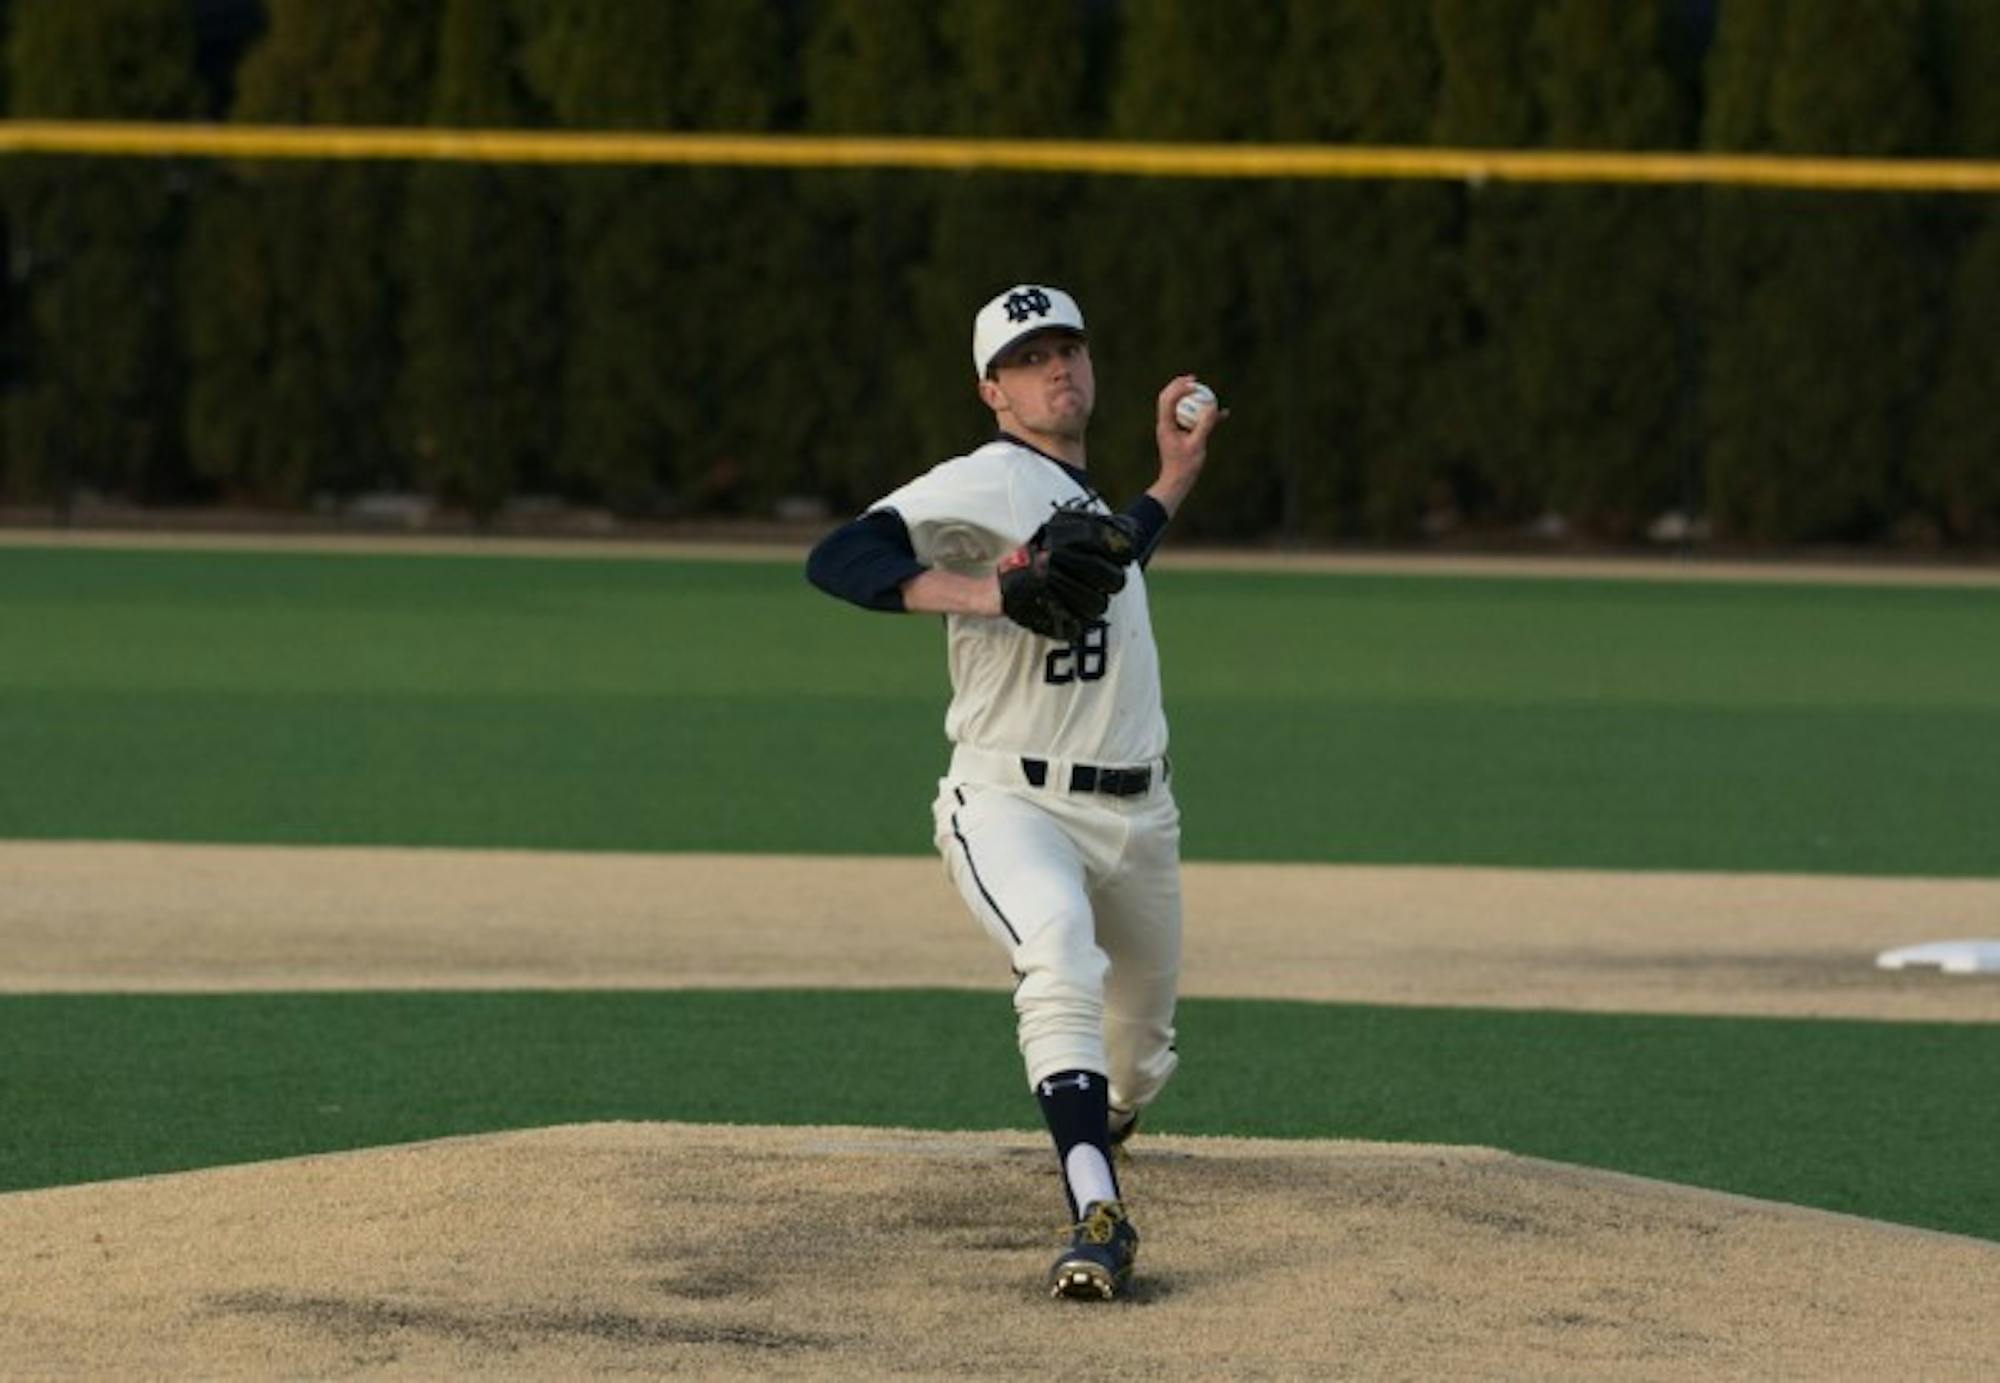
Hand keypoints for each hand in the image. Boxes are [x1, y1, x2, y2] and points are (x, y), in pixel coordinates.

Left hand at [1149, 374, 1226, 515]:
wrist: (1176, 482)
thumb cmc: (1185, 466)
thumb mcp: (1198, 444)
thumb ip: (1205, 424)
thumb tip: (1213, 406)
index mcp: (1166, 425)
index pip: (1168, 400)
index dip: (1180, 388)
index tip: (1195, 384)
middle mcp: (1166, 424)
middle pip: (1168, 398)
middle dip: (1179, 385)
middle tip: (1194, 379)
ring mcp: (1171, 429)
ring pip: (1178, 407)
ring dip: (1189, 397)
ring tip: (1203, 389)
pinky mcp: (1179, 435)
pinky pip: (1189, 419)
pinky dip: (1200, 414)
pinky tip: (1220, 414)